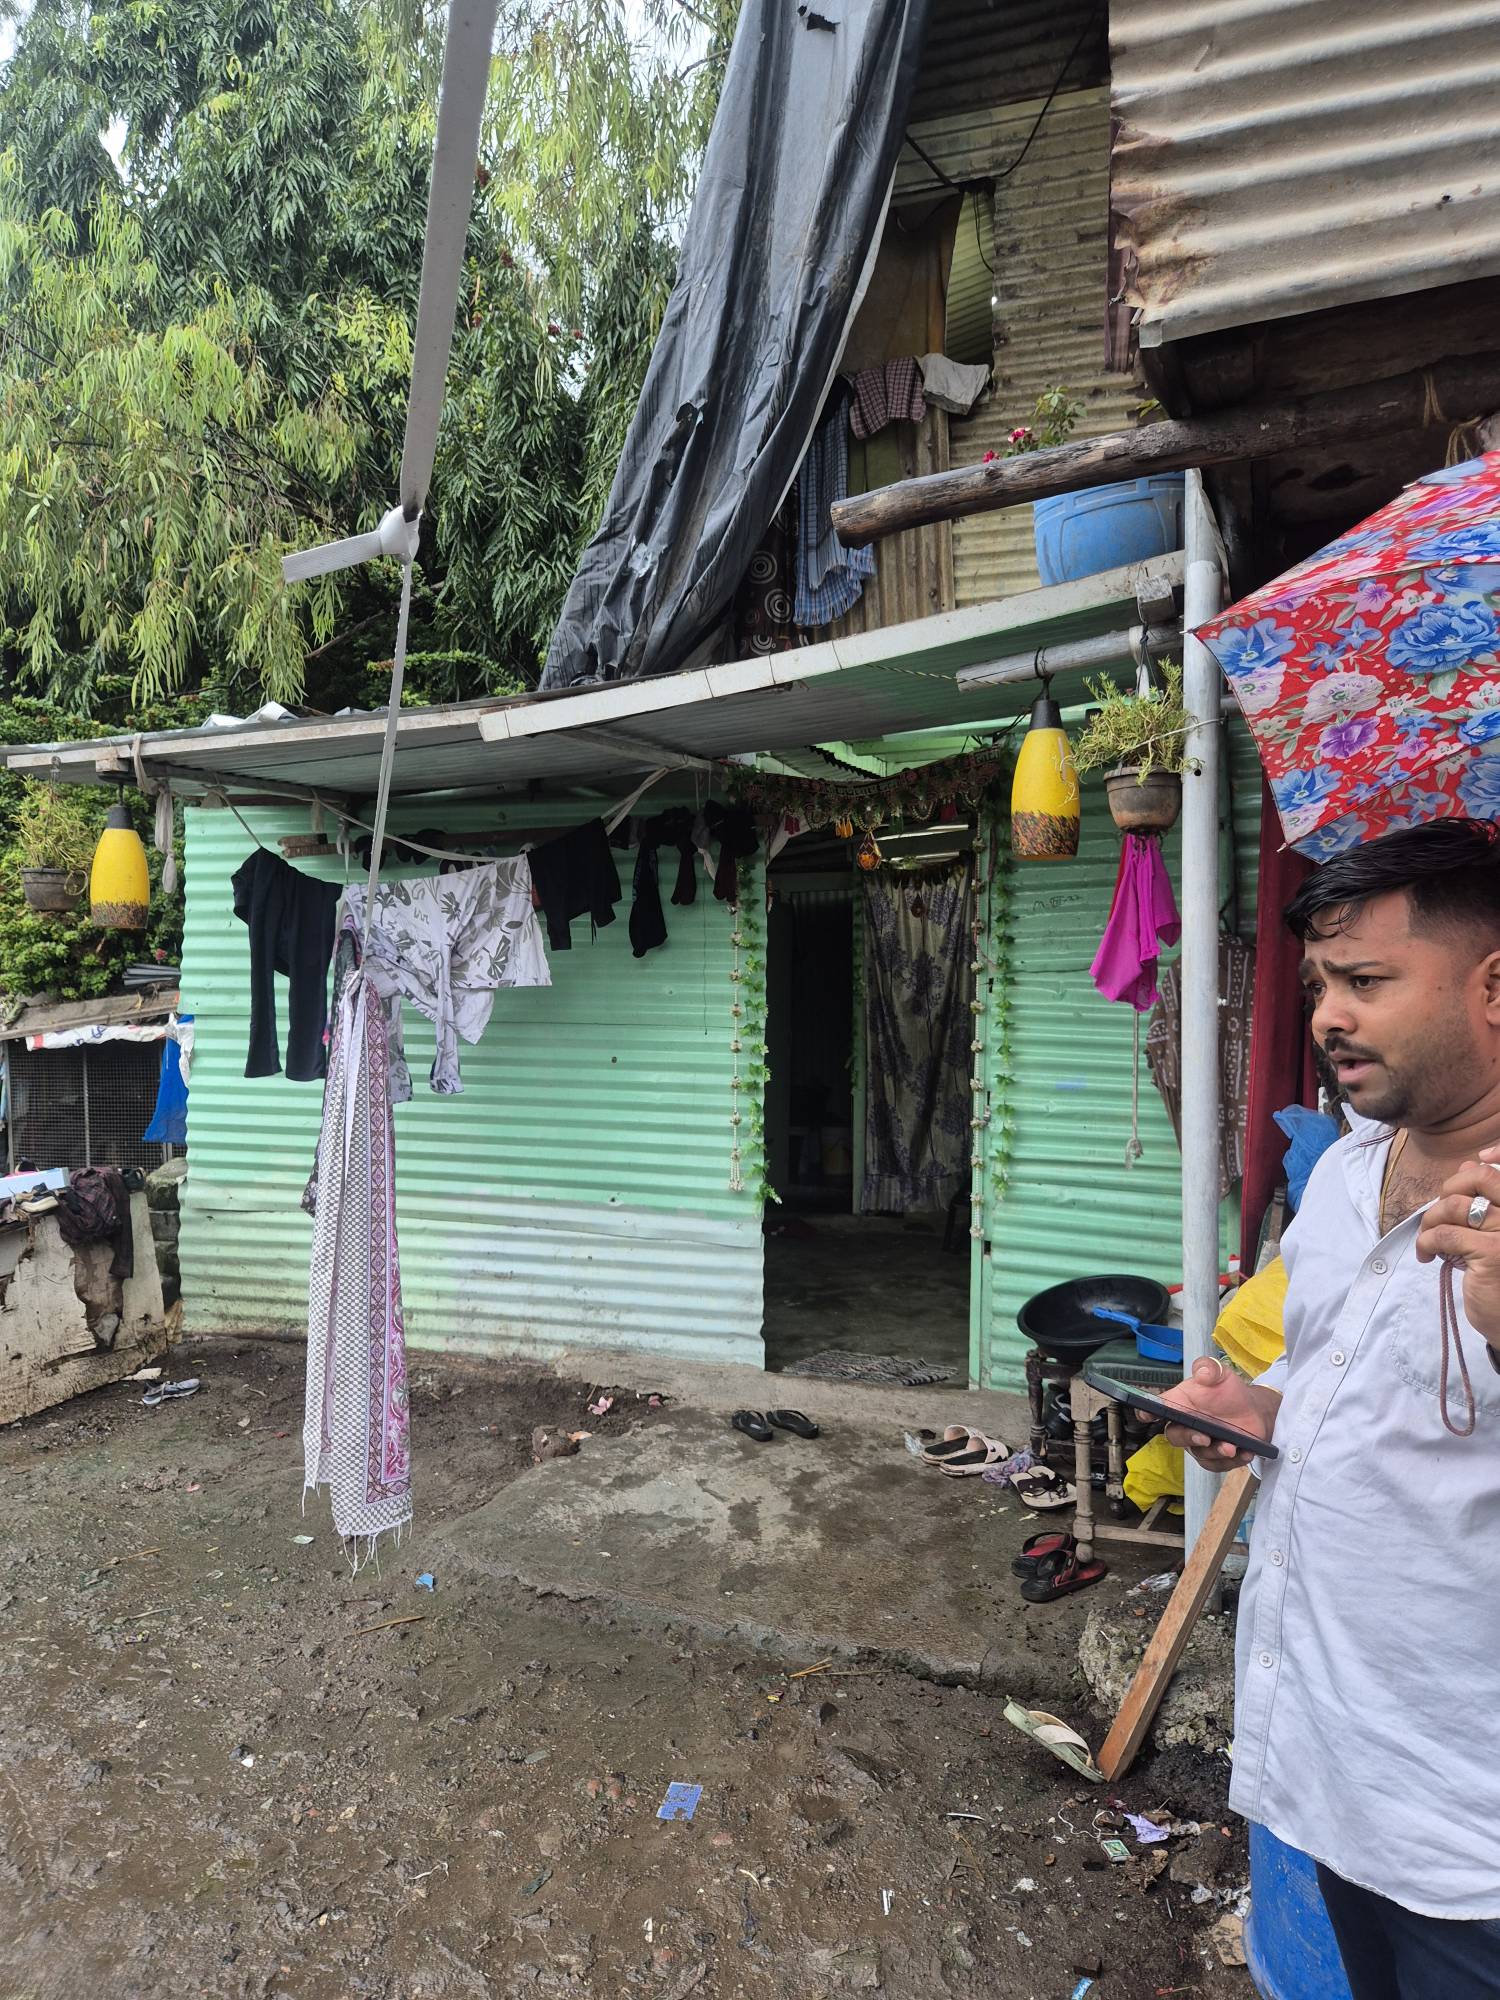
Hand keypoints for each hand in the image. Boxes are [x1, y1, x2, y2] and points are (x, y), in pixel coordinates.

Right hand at [1160, 1356, 1279, 1471]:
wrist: (1253, 1409)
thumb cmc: (1228, 1391)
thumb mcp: (1220, 1373)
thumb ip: (1209, 1368)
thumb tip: (1203, 1373)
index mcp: (1179, 1404)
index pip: (1157, 1408)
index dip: (1148, 1412)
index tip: (1147, 1414)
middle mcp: (1185, 1426)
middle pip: (1175, 1437)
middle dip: (1188, 1438)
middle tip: (1204, 1437)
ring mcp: (1200, 1445)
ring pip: (1200, 1455)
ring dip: (1215, 1452)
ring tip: (1231, 1447)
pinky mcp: (1216, 1458)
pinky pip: (1219, 1465)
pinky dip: (1233, 1462)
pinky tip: (1245, 1453)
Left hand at [1415, 1146, 1499, 1347]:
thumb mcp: (1495, 1234)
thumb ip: (1486, 1200)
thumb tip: (1470, 1164)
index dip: (1497, 1154)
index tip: (1474, 1161)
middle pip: (1481, 1177)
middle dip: (1450, 1188)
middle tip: (1440, 1214)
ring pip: (1455, 1206)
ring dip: (1431, 1221)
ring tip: (1428, 1241)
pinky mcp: (1493, 1253)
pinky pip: (1445, 1234)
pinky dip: (1426, 1242)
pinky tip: (1426, 1255)